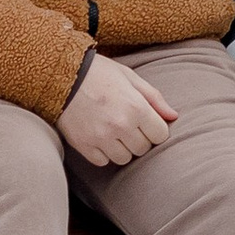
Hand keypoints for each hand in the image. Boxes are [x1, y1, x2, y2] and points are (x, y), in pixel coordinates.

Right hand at [61, 57, 175, 167]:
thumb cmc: (99, 73)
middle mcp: (120, 126)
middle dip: (140, 138)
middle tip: (128, 124)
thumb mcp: (130, 77)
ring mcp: (101, 138)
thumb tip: (173, 117)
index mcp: (136, 107)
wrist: (61, 75)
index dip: (156, 129)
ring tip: (114, 131)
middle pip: (143, 148)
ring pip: (124, 158)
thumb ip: (154, 98)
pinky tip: (99, 137)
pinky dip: (103, 153)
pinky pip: (103, 162)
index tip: (147, 122)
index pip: (160, 135)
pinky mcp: (83, 146)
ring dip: (122, 148)